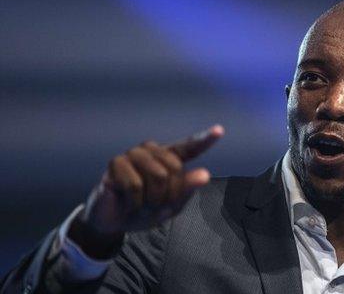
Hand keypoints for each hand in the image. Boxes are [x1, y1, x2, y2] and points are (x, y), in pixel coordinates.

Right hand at [68, 125, 223, 258]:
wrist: (114, 222)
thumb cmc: (144, 210)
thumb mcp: (171, 204)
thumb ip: (186, 188)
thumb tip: (204, 174)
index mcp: (169, 158)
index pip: (190, 147)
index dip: (204, 139)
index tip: (219, 131)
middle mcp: (153, 151)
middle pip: (174, 170)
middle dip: (167, 196)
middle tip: (153, 206)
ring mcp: (134, 154)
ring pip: (157, 177)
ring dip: (151, 201)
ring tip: (140, 205)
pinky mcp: (116, 162)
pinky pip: (135, 185)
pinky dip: (134, 203)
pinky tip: (127, 203)